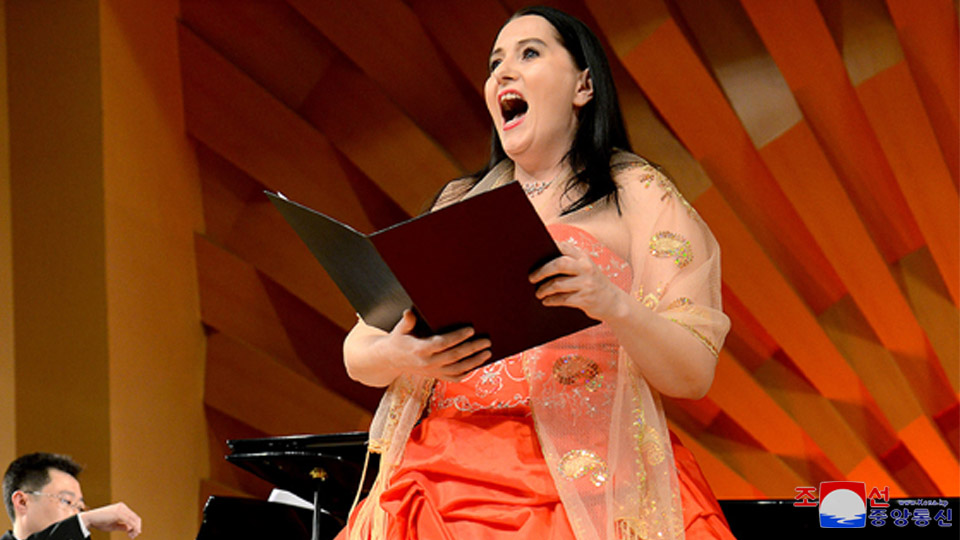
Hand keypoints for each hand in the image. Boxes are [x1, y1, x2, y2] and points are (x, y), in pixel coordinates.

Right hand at [79, 502, 141, 537]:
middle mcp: (122, 507)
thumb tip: (131, 529)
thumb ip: (122, 526)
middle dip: (137, 528)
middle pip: (135, 518)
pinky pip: (129, 521)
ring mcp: (121, 509)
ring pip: (134, 519)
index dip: (136, 526)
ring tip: (132, 536)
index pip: (133, 517)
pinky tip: (131, 533)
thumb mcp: (113, 525)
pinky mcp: (118, 513)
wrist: (89, 519)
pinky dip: (132, 527)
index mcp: (122, 508)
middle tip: (133, 536)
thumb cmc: (99, 522)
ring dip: (135, 528)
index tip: (133, 534)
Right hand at [375, 310, 491, 381]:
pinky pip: (454, 377)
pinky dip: (467, 372)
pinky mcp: (436, 376)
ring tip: (487, 352)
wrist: (391, 360)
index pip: (442, 343)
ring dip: (474, 362)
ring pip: (457, 369)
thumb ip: (406, 321)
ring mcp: (433, 371)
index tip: (471, 330)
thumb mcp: (399, 329)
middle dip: (472, 349)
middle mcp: (428, 363)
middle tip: (487, 341)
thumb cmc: (398, 339)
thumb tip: (409, 312)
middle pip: (454, 357)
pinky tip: (477, 364)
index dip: (457, 337)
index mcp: (420, 349)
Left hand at [530, 242, 626, 321]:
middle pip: (559, 264)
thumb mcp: (587, 268)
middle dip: (542, 271)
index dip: (548, 246)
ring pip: (557, 284)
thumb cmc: (593, 284)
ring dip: (544, 289)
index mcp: (584, 257)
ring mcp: (586, 284)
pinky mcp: (585, 299)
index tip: (534, 251)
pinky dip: (551, 300)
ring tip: (538, 292)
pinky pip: (562, 299)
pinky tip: (546, 301)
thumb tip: (542, 262)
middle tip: (531, 277)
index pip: (564, 247)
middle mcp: (586, 268)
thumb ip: (571, 262)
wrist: (614, 302)